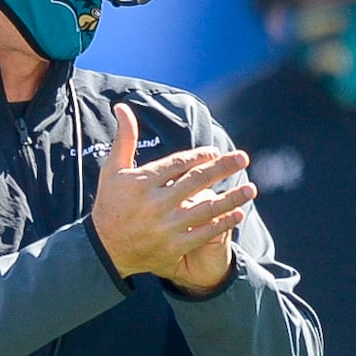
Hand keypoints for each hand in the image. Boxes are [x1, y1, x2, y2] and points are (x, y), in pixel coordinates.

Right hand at [91, 103, 255, 293]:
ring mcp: (165, 226)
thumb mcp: (113, 169)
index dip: (201, 156)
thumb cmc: (110, 204)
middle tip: (243, 158)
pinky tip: (237, 214)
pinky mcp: (172, 247)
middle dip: (223, 168)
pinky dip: (222, 224)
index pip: (179, 163)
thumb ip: (125, 138)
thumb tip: (122, 106)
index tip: (216, 151)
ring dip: (231, 198)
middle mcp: (156, 203)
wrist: (104, 249)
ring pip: (205, 208)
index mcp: (143, 181)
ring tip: (251, 188)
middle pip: (197, 181)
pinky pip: (203, 233)